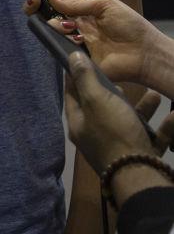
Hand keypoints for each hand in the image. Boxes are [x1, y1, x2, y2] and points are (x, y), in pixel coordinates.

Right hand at [23, 0, 157, 85]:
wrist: (142, 53)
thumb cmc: (130, 26)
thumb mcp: (105, 5)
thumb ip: (77, 3)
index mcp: (85, 9)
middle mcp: (77, 24)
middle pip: (50, 13)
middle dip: (37, 5)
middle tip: (34, 0)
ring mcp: (75, 40)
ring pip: (52, 28)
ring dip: (55, 23)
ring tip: (70, 26)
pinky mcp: (76, 56)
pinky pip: (59, 47)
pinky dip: (64, 40)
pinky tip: (77, 38)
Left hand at [64, 51, 160, 174]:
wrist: (140, 175)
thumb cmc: (114, 133)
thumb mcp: (97, 100)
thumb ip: (85, 79)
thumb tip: (71, 58)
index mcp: (80, 123)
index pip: (73, 94)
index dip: (77, 75)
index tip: (86, 59)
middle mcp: (96, 136)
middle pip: (103, 107)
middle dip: (115, 91)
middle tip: (124, 78)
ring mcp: (119, 146)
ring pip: (130, 120)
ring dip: (144, 106)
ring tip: (154, 94)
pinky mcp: (140, 154)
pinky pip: (152, 135)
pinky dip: (162, 126)